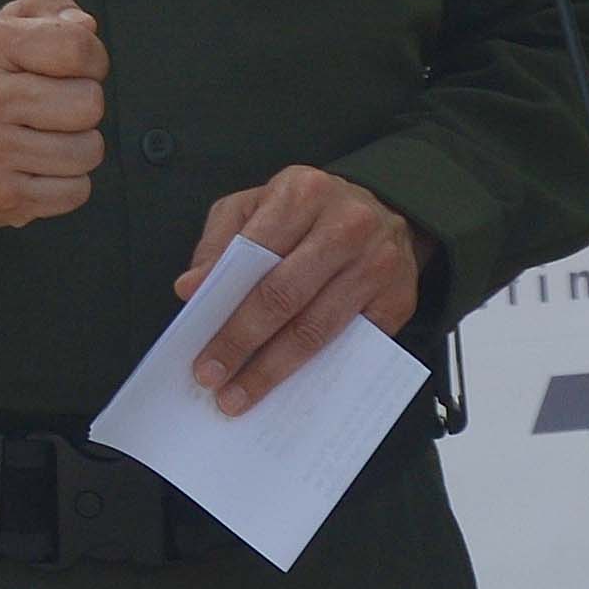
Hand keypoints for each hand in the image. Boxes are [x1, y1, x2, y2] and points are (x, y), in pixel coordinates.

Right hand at [0, 0, 105, 230]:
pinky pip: (75, 191)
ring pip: (88, 151)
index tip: (75, 68)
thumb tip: (86, 25)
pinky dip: (68, 183)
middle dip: (84, 106)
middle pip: (89, 103)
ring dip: (79, 147)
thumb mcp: (3, 28)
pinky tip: (40, 169)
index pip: (77, 47)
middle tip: (56, 108)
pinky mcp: (0, 197)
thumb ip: (48, 5)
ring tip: (48, 139)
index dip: (92, 59)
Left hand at [176, 166, 423, 413]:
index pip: (255, 255)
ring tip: (241, 395)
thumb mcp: (257, 204)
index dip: (224, 306)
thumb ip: (221, 241)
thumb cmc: (309, 212)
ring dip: (274, 370)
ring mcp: (377, 263)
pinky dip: (319, 373)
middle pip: (284, 296)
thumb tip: (190, 288)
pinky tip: (291, 390)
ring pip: (317, 328)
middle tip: (213, 379)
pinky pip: (353, 346)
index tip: (199, 347)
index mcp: (303, 193)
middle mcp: (345, 225)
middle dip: (242, 344)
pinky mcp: (398, 299)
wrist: (387, 211)